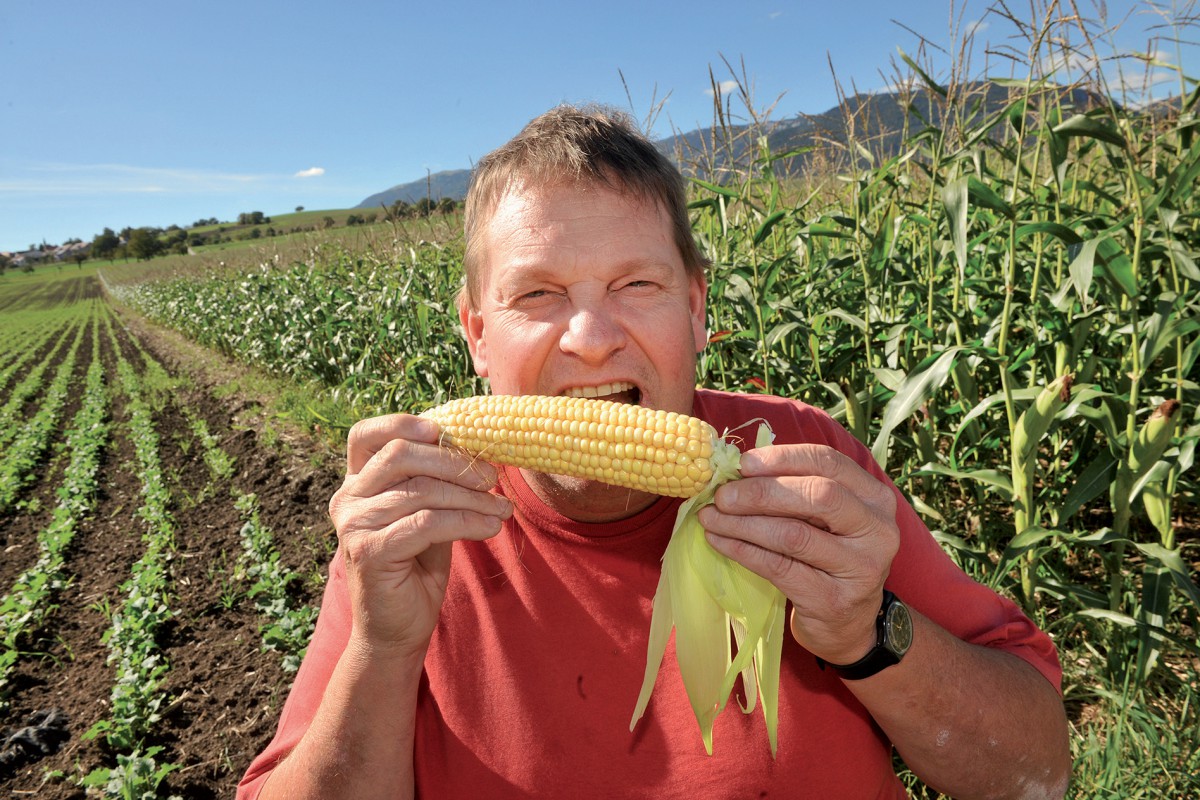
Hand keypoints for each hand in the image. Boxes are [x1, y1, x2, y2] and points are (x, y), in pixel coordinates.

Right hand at [328, 414, 512, 658]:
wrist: (396, 629)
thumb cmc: (416, 567)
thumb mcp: (427, 513)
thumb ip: (436, 482)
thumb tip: (477, 449)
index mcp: (357, 482)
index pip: (367, 434)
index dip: (404, 423)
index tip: (445, 430)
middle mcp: (348, 498)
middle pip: (400, 455)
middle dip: (454, 462)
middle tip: (492, 478)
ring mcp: (354, 524)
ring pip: (421, 491)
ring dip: (471, 497)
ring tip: (501, 509)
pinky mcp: (369, 551)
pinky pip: (427, 523)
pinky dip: (466, 521)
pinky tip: (489, 528)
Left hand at [696, 443, 899, 665]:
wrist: (848, 625)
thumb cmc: (829, 558)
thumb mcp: (828, 520)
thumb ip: (797, 489)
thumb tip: (737, 470)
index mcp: (876, 499)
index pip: (830, 462)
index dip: (783, 458)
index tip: (744, 463)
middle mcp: (877, 530)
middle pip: (817, 495)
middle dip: (761, 492)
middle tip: (723, 495)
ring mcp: (860, 568)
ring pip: (793, 534)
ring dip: (743, 523)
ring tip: (711, 518)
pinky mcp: (833, 599)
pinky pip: (778, 567)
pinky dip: (742, 550)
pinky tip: (719, 541)